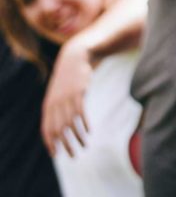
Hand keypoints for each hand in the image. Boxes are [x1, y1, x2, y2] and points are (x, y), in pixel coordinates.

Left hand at [42, 37, 94, 156]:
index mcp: (48, 106)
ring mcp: (66, 98)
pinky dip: (84, 124)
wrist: (74, 58)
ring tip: (84, 146)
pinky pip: (80, 113)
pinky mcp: (78, 93)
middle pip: (57, 130)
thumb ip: (56, 110)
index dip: (50, 144)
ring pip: (70, 123)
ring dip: (77, 137)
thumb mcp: (58, 95)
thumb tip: (58, 128)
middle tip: (72, 156)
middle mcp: (55, 104)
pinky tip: (89, 132)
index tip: (56, 155)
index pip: (46, 130)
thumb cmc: (67, 80)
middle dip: (64, 145)